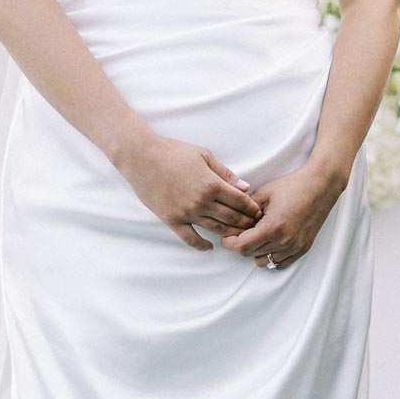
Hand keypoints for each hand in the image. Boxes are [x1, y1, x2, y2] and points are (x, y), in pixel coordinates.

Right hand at [116, 132, 263, 249]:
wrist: (142, 158)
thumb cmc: (173, 152)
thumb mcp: (204, 156)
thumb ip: (225, 173)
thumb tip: (245, 187)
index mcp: (212, 184)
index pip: (240, 201)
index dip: (252, 208)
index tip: (257, 211)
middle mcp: (202, 202)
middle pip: (232, 218)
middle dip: (246, 223)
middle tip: (253, 226)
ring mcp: (187, 213)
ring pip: (216, 229)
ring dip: (230, 234)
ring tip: (238, 235)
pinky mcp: (173, 220)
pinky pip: (191, 239)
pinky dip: (202, 245)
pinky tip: (209, 246)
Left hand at [219, 160, 347, 269]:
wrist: (320, 186)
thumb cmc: (293, 186)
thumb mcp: (264, 193)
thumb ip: (246, 210)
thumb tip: (234, 222)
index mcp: (272, 227)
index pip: (242, 247)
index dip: (230, 242)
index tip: (227, 236)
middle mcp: (284, 241)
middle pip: (251, 254)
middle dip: (242, 244)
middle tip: (242, 231)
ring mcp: (294, 247)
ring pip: (264, 261)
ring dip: (256, 251)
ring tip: (258, 235)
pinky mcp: (302, 249)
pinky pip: (280, 263)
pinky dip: (271, 256)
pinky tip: (270, 243)